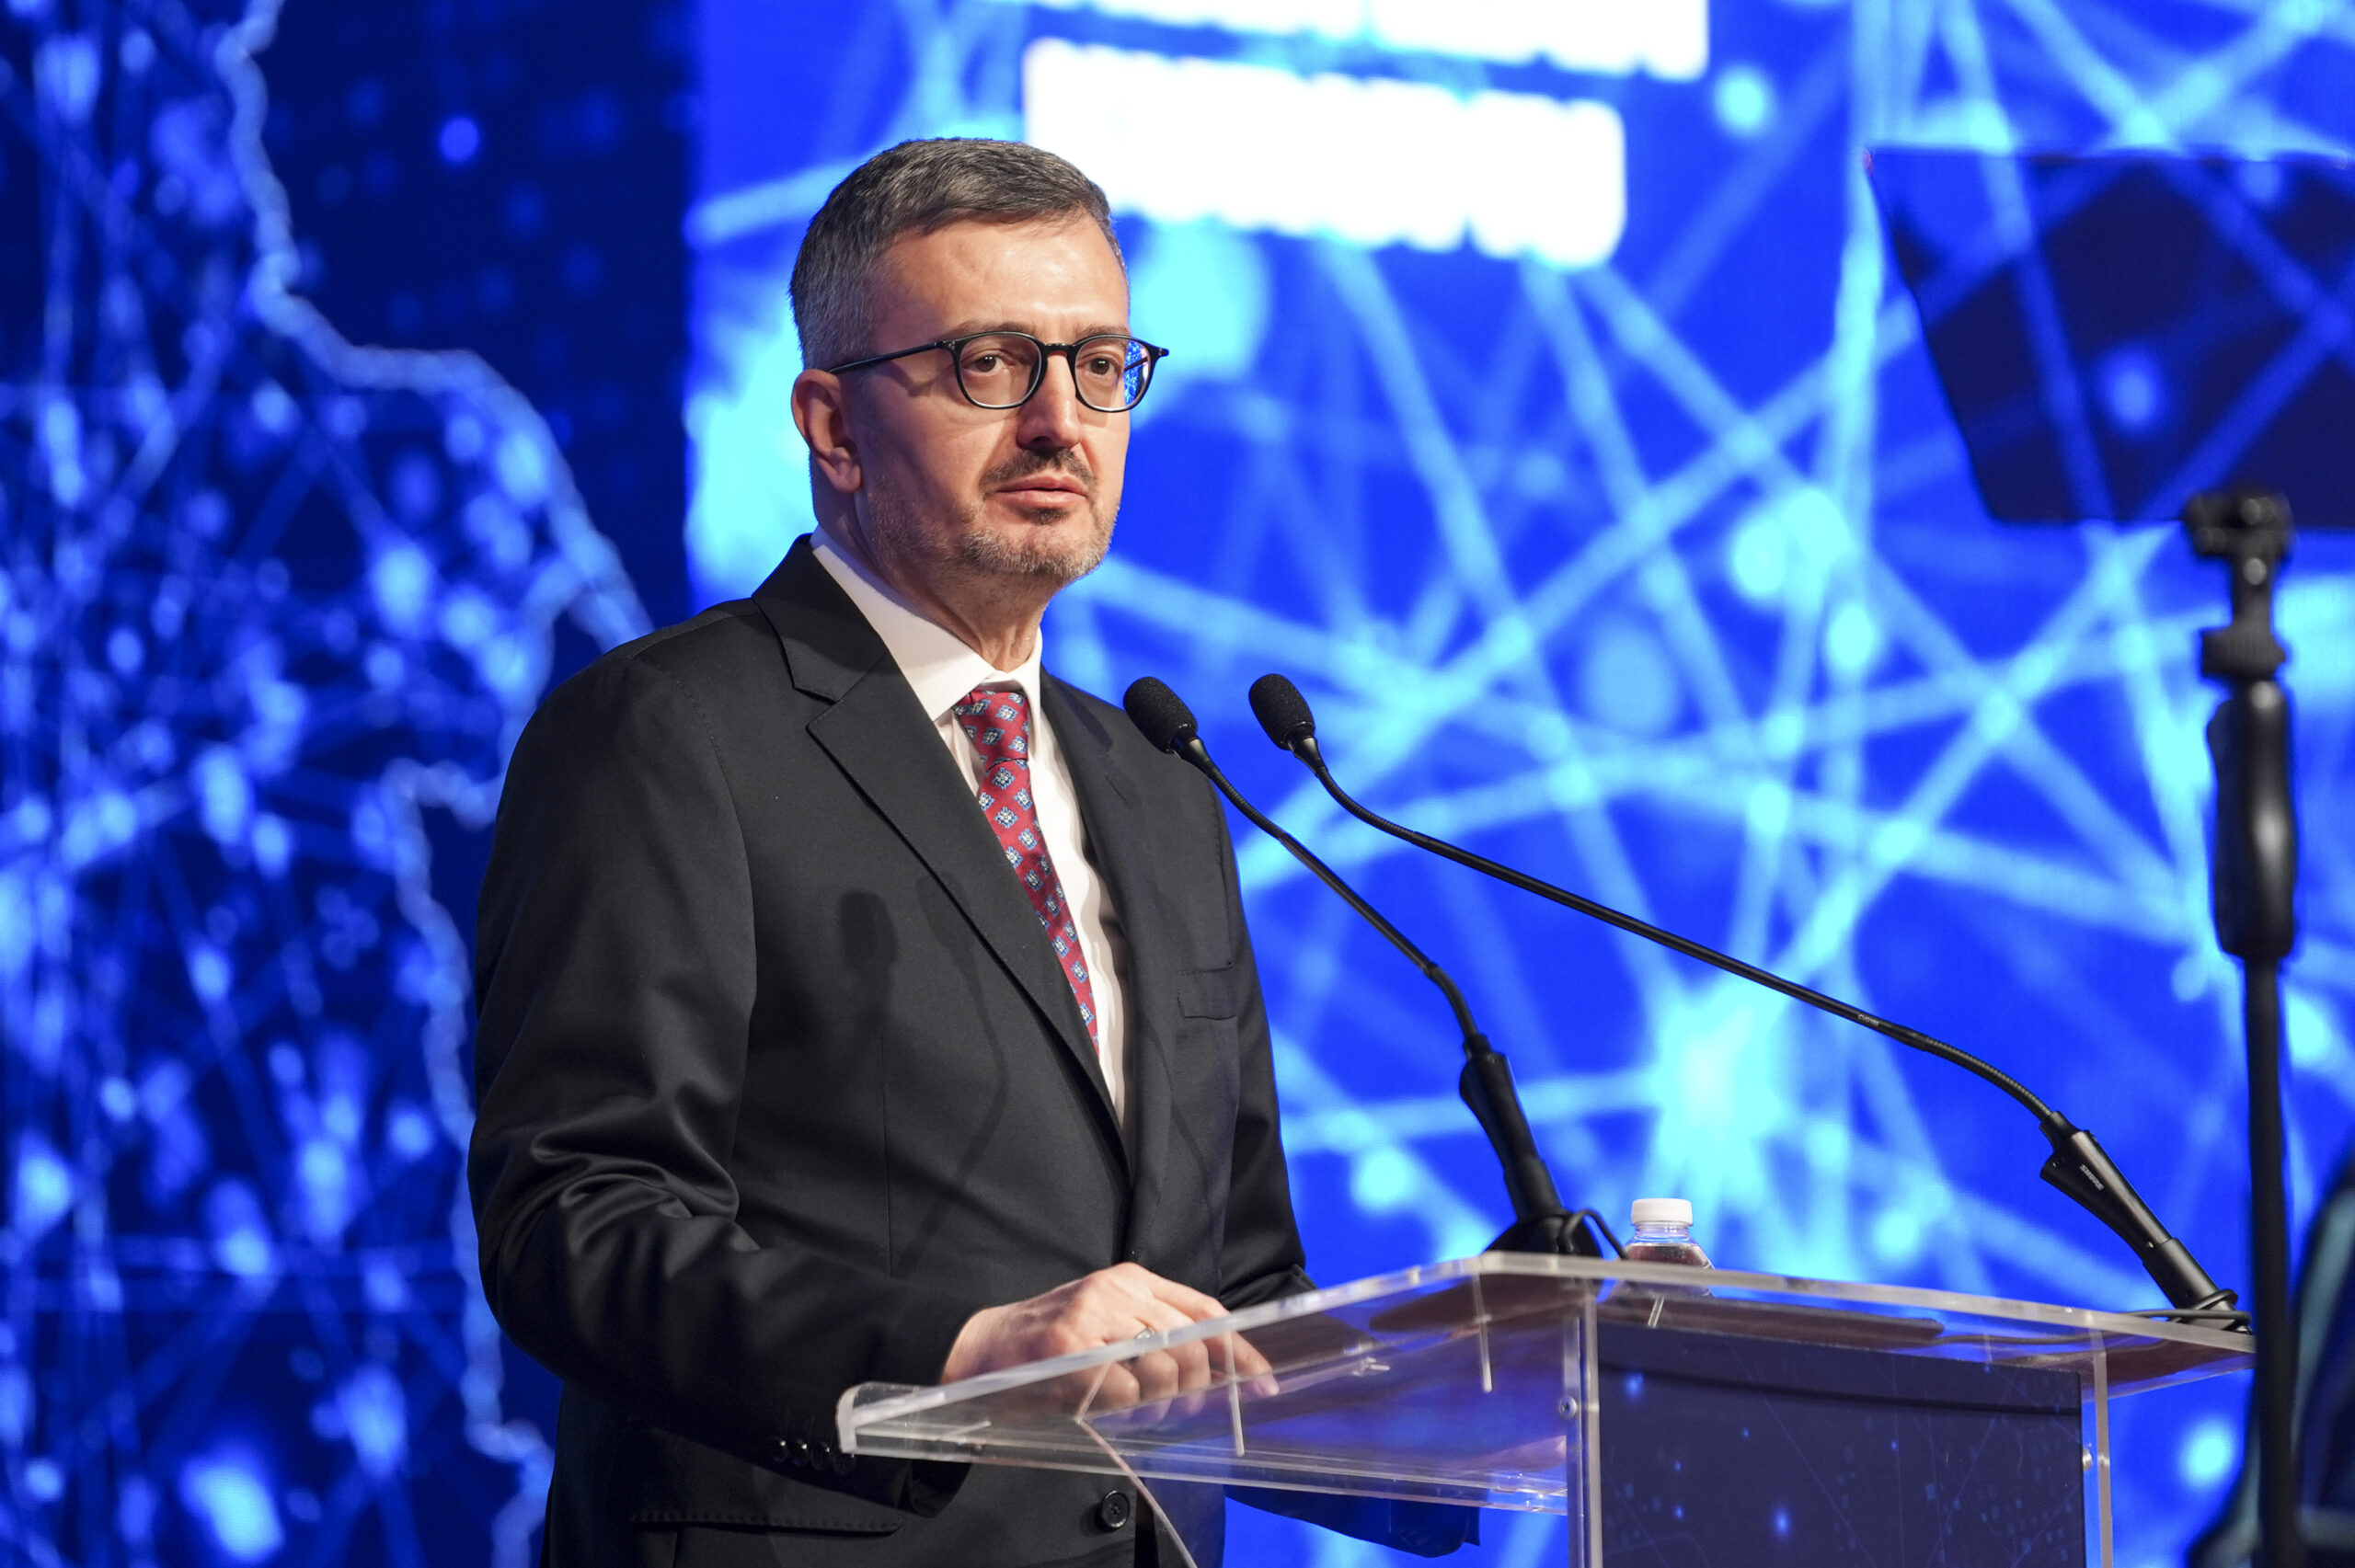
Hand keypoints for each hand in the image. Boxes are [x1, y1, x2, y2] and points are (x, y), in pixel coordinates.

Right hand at [939, 1263, 1272, 1407]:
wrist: (981, 1349)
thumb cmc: (1051, 1346)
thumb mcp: (1108, 1326)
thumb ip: (1156, 1336)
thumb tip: (1215, 1372)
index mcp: (1133, 1280)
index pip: (1206, 1312)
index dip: (1239, 1351)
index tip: (1261, 1382)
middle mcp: (1118, 1290)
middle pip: (1192, 1343)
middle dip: (1195, 1388)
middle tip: (1178, 1409)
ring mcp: (1093, 1314)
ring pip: (1164, 1365)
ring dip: (1160, 1402)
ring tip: (1139, 1409)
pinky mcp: (1070, 1344)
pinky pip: (1124, 1387)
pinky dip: (1124, 1407)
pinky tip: (1107, 1405)